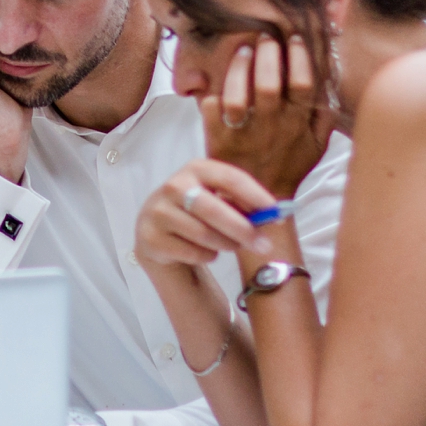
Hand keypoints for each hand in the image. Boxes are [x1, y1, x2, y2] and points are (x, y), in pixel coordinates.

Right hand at [134, 156, 280, 275]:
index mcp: (196, 169)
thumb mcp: (219, 201)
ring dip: (226, 245)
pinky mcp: (150, 238)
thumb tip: (273, 215)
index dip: (254, 195)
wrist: (158, 232)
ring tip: (232, 246)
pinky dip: (206, 256)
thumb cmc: (199, 214)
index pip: (229, 177)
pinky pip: (191, 252)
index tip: (275, 211)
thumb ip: (243, 206)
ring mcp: (158, 212)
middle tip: (264, 245)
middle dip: (242, 229)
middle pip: (214, 209)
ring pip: (203, 234)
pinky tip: (205, 251)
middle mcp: (173, 186)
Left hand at [203, 36, 332, 198]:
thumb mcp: (317, 145)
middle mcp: (270, 127)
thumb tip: (330, 83)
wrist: (258, 201)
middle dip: (268, 54)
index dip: (299, 57)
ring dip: (239, 69)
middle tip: (265, 36)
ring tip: (243, 51)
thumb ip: (325, 115)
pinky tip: (217, 83)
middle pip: (268, 84)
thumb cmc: (288, 166)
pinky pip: (211, 109)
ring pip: (237, 96)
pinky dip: (212, 94)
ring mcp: (242, 133)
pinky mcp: (218, 138)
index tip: (294, 38)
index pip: (302, 84)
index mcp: (297, 124)